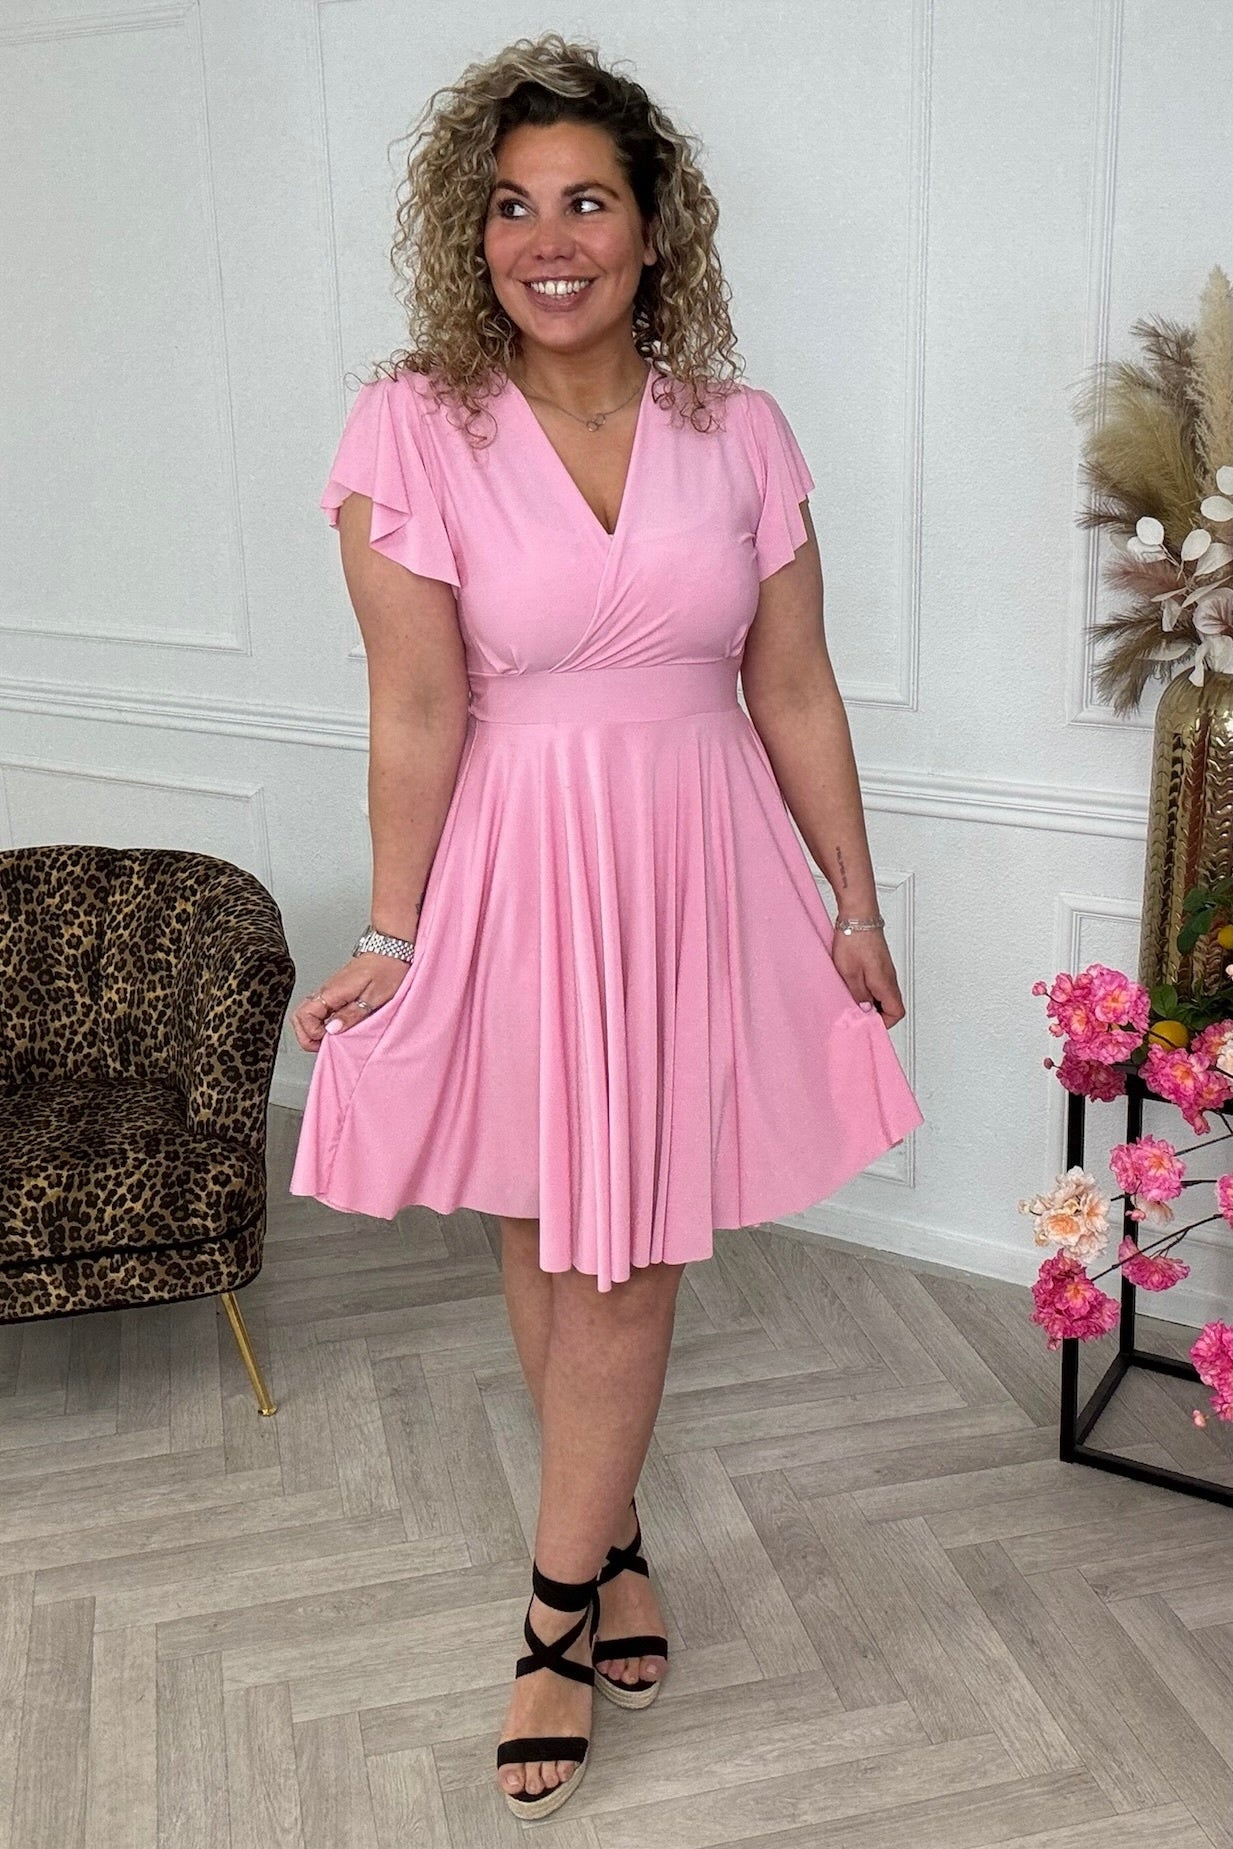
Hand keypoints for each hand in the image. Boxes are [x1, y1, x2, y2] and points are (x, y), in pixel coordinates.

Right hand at [290, 953, 409, 1051]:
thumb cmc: (388, 968)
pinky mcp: (337, 991)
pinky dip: (323, 1022)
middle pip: (299, 1016)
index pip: (304, 1017)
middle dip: (308, 1035)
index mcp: (333, 992)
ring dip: (315, 1029)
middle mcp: (327, 991)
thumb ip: (352, 1014)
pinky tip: (339, 1027)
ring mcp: (330, 990)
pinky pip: (320, 1010)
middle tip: (325, 1045)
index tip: (329, 1041)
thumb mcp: (374, 997)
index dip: (312, 1034)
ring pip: (308, 1014)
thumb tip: (332, 1030)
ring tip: (332, 1038)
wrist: (392, 947)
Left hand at [830, 928, 905, 1027]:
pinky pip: (879, 984)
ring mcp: (886, 970)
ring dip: (872, 1001)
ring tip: (854, 1000)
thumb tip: (865, 1010)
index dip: (883, 1023)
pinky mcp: (879, 963)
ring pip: (885, 995)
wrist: (858, 916)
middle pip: (892, 1005)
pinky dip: (869, 990)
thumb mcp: (850, 974)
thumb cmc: (854, 940)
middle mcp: (890, 978)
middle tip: (859, 1014)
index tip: (868, 1024)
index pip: (896, 1012)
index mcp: (885, 983)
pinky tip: (855, 986)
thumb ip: (859, 995)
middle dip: (876, 1014)